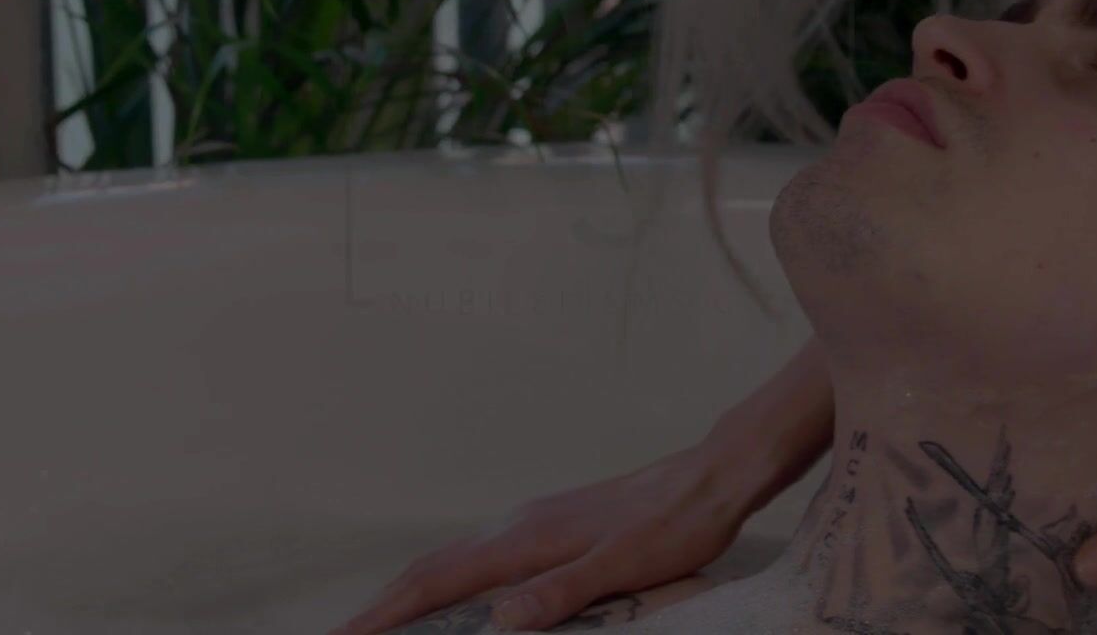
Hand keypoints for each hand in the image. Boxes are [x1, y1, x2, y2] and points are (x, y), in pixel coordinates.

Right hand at [330, 441, 759, 633]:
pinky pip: (480, 556)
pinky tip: (459, 596)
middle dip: (383, 606)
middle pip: (432, 568)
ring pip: (454, 560)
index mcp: (526, 538)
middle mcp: (519, 524)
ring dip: (411, 592)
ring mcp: (534, 521)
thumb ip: (562, 592)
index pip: (438, 581)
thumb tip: (500, 620)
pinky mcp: (553, 526)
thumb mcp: (623, 566)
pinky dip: (448, 580)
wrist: (713, 477)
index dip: (387, 614)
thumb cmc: (675, 525)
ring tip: (383, 623)